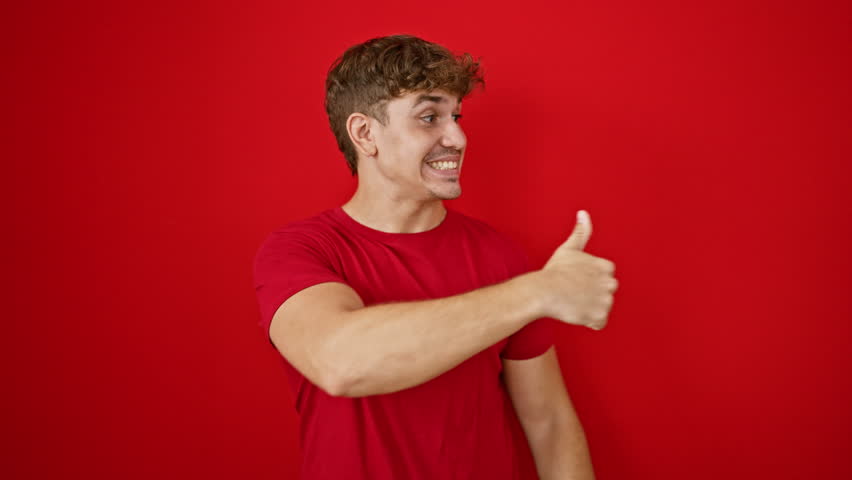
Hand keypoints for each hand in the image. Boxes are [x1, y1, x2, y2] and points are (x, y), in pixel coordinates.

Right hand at [539, 210, 617, 329]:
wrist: (543, 292)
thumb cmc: (554, 271)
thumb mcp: (569, 249)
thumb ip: (581, 232)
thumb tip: (583, 213)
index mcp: (606, 266)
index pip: (605, 277)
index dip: (589, 280)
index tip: (576, 280)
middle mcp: (610, 282)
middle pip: (606, 293)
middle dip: (592, 294)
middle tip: (573, 293)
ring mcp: (605, 300)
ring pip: (602, 307)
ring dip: (589, 308)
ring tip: (573, 302)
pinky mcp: (599, 316)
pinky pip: (599, 323)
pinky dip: (589, 321)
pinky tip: (576, 313)